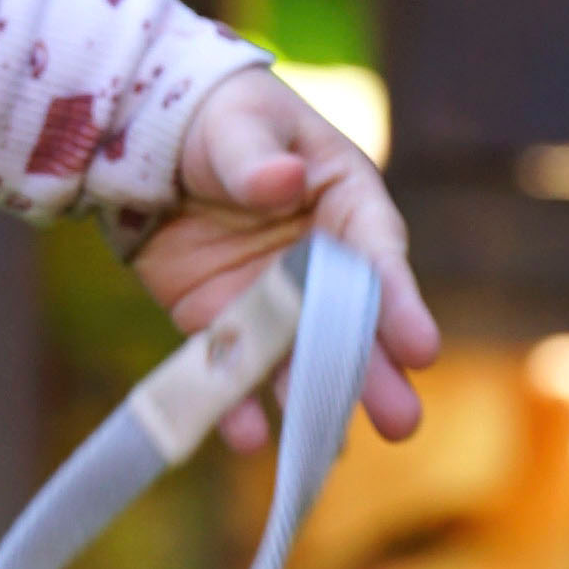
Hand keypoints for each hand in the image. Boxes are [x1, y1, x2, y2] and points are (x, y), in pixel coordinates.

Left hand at [130, 65, 439, 449]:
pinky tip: (243, 436)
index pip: (377, 255)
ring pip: (296, 355)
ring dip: (311, 400)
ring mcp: (269, 296)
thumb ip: (257, 158)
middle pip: (350, 322)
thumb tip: (281, 180)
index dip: (398, 302)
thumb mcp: (241, 125)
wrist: (147, 137)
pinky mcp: (218, 320)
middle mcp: (317, 259)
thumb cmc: (220, 117)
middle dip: (372, 372)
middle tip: (402, 423)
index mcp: (344, 200)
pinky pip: (230, 365)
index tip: (421, 348)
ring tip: (330, 451)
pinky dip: (233, 401)